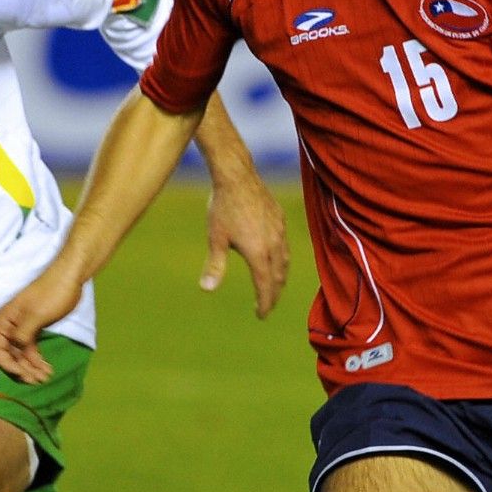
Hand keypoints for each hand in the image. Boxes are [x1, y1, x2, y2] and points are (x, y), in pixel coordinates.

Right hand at [0, 270, 83, 383]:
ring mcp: (22, 328)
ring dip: (31, 368)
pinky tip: (47, 369)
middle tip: (36, 380)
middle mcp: (10, 326)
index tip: (21, 373)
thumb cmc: (52, 293)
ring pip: (21, 354)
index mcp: (5, 320)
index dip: (6, 364)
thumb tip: (14, 350)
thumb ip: (22, 334)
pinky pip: (31, 349)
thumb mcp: (36, 315)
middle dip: (21, 369)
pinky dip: (38, 360)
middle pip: (9, 355)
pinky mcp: (34, 329)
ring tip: (44, 378)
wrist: (70, 278)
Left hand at [202, 172, 289, 318]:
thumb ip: (215, 265)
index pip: (265, 286)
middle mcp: (274, 244)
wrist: (237, 176)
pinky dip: (282, 258)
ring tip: (273, 285)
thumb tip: (207, 289)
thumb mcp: (216, 238)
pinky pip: (285, 245)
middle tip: (267, 305)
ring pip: (285, 261)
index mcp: (258, 253)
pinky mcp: (280, 219)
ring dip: (280, 278)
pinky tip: (275, 257)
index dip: (264, 303)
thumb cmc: (223, 207)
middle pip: (278, 277)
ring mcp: (279, 230)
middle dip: (273, 294)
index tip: (261, 315)